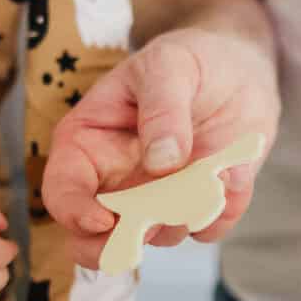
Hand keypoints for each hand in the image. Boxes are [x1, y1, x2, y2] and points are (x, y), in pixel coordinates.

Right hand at [42, 26, 279, 267]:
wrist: (238, 66)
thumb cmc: (188, 59)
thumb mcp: (169, 65)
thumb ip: (162, 109)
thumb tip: (162, 163)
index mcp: (88, 143)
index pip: (62, 191)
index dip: (75, 213)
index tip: (104, 221)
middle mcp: (116, 181)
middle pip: (97, 238)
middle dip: (122, 242)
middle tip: (153, 222)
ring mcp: (158, 200)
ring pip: (160, 237)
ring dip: (184, 215)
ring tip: (207, 173)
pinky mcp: (199, 206)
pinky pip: (207, 229)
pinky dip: (221, 210)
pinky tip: (230, 175)